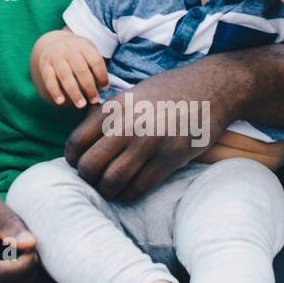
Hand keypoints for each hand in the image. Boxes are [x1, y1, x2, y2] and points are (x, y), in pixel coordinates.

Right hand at [30, 29, 108, 106]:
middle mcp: (69, 50)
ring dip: (74, 92)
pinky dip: (54, 91)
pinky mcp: (44, 65)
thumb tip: (104, 90)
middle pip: (81, 69)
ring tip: (81, 105)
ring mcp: (55, 57)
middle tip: (94, 100)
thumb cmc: (77, 53)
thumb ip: (95, 67)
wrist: (53, 42)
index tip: (105, 88)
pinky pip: (49, 79)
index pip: (95, 61)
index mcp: (83, 46)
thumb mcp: (87, 52)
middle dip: (89, 87)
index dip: (102, 75)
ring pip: (65, 76)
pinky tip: (61, 102)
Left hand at [64, 61, 232, 201]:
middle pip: (90, 166)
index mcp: (113, 107)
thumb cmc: (166, 93)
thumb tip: (81, 142)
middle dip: (88, 177)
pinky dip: (129, 194)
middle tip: (94, 179)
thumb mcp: (130, 95)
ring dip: (107, 190)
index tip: (78, 164)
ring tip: (110, 188)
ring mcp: (149, 143)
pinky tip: (129, 190)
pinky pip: (139, 187)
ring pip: (112, 181)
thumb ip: (107, 116)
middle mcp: (127, 125)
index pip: (76, 142)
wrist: (210, 88)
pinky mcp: (170, 158)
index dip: (73, 159)